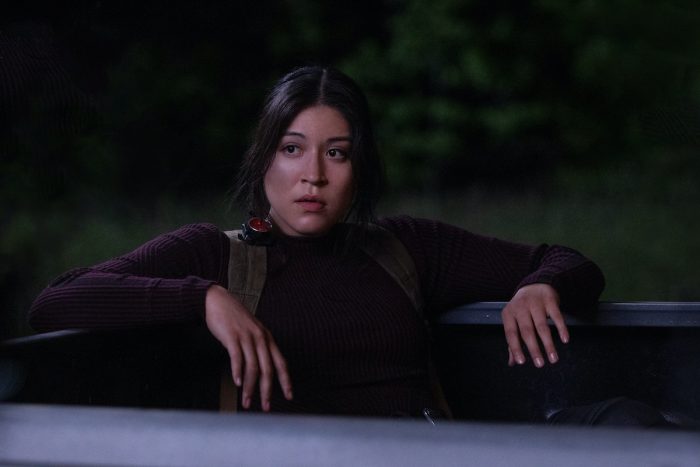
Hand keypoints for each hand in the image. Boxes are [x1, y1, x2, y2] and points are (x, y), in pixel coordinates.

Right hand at [205, 284, 292, 410]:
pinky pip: (237, 357)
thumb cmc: (234, 319)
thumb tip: (262, 369)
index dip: (286, 380)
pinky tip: (237, 383)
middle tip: (266, 407)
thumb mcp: (252, 332)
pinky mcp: (232, 336)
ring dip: (250, 387)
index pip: (281, 363)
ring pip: (252, 367)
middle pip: (268, 369)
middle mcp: (260, 338)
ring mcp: (247, 337)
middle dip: (267, 390)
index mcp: (267, 339)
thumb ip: (258, 348)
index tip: (289, 395)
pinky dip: (238, 372)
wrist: (218, 301)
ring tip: (247, 401)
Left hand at [501, 283, 567, 367]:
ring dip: (548, 344)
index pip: (511, 333)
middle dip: (534, 349)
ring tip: (553, 358)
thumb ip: (513, 341)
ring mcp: (535, 303)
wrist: (535, 284)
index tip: (521, 362)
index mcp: (509, 313)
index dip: (515, 348)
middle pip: (527, 331)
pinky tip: (565, 340)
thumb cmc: (522, 308)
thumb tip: (512, 362)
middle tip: (540, 364)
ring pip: (542, 326)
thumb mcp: (514, 321)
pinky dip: (561, 328)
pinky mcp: (550, 300)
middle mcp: (521, 307)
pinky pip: (557, 316)